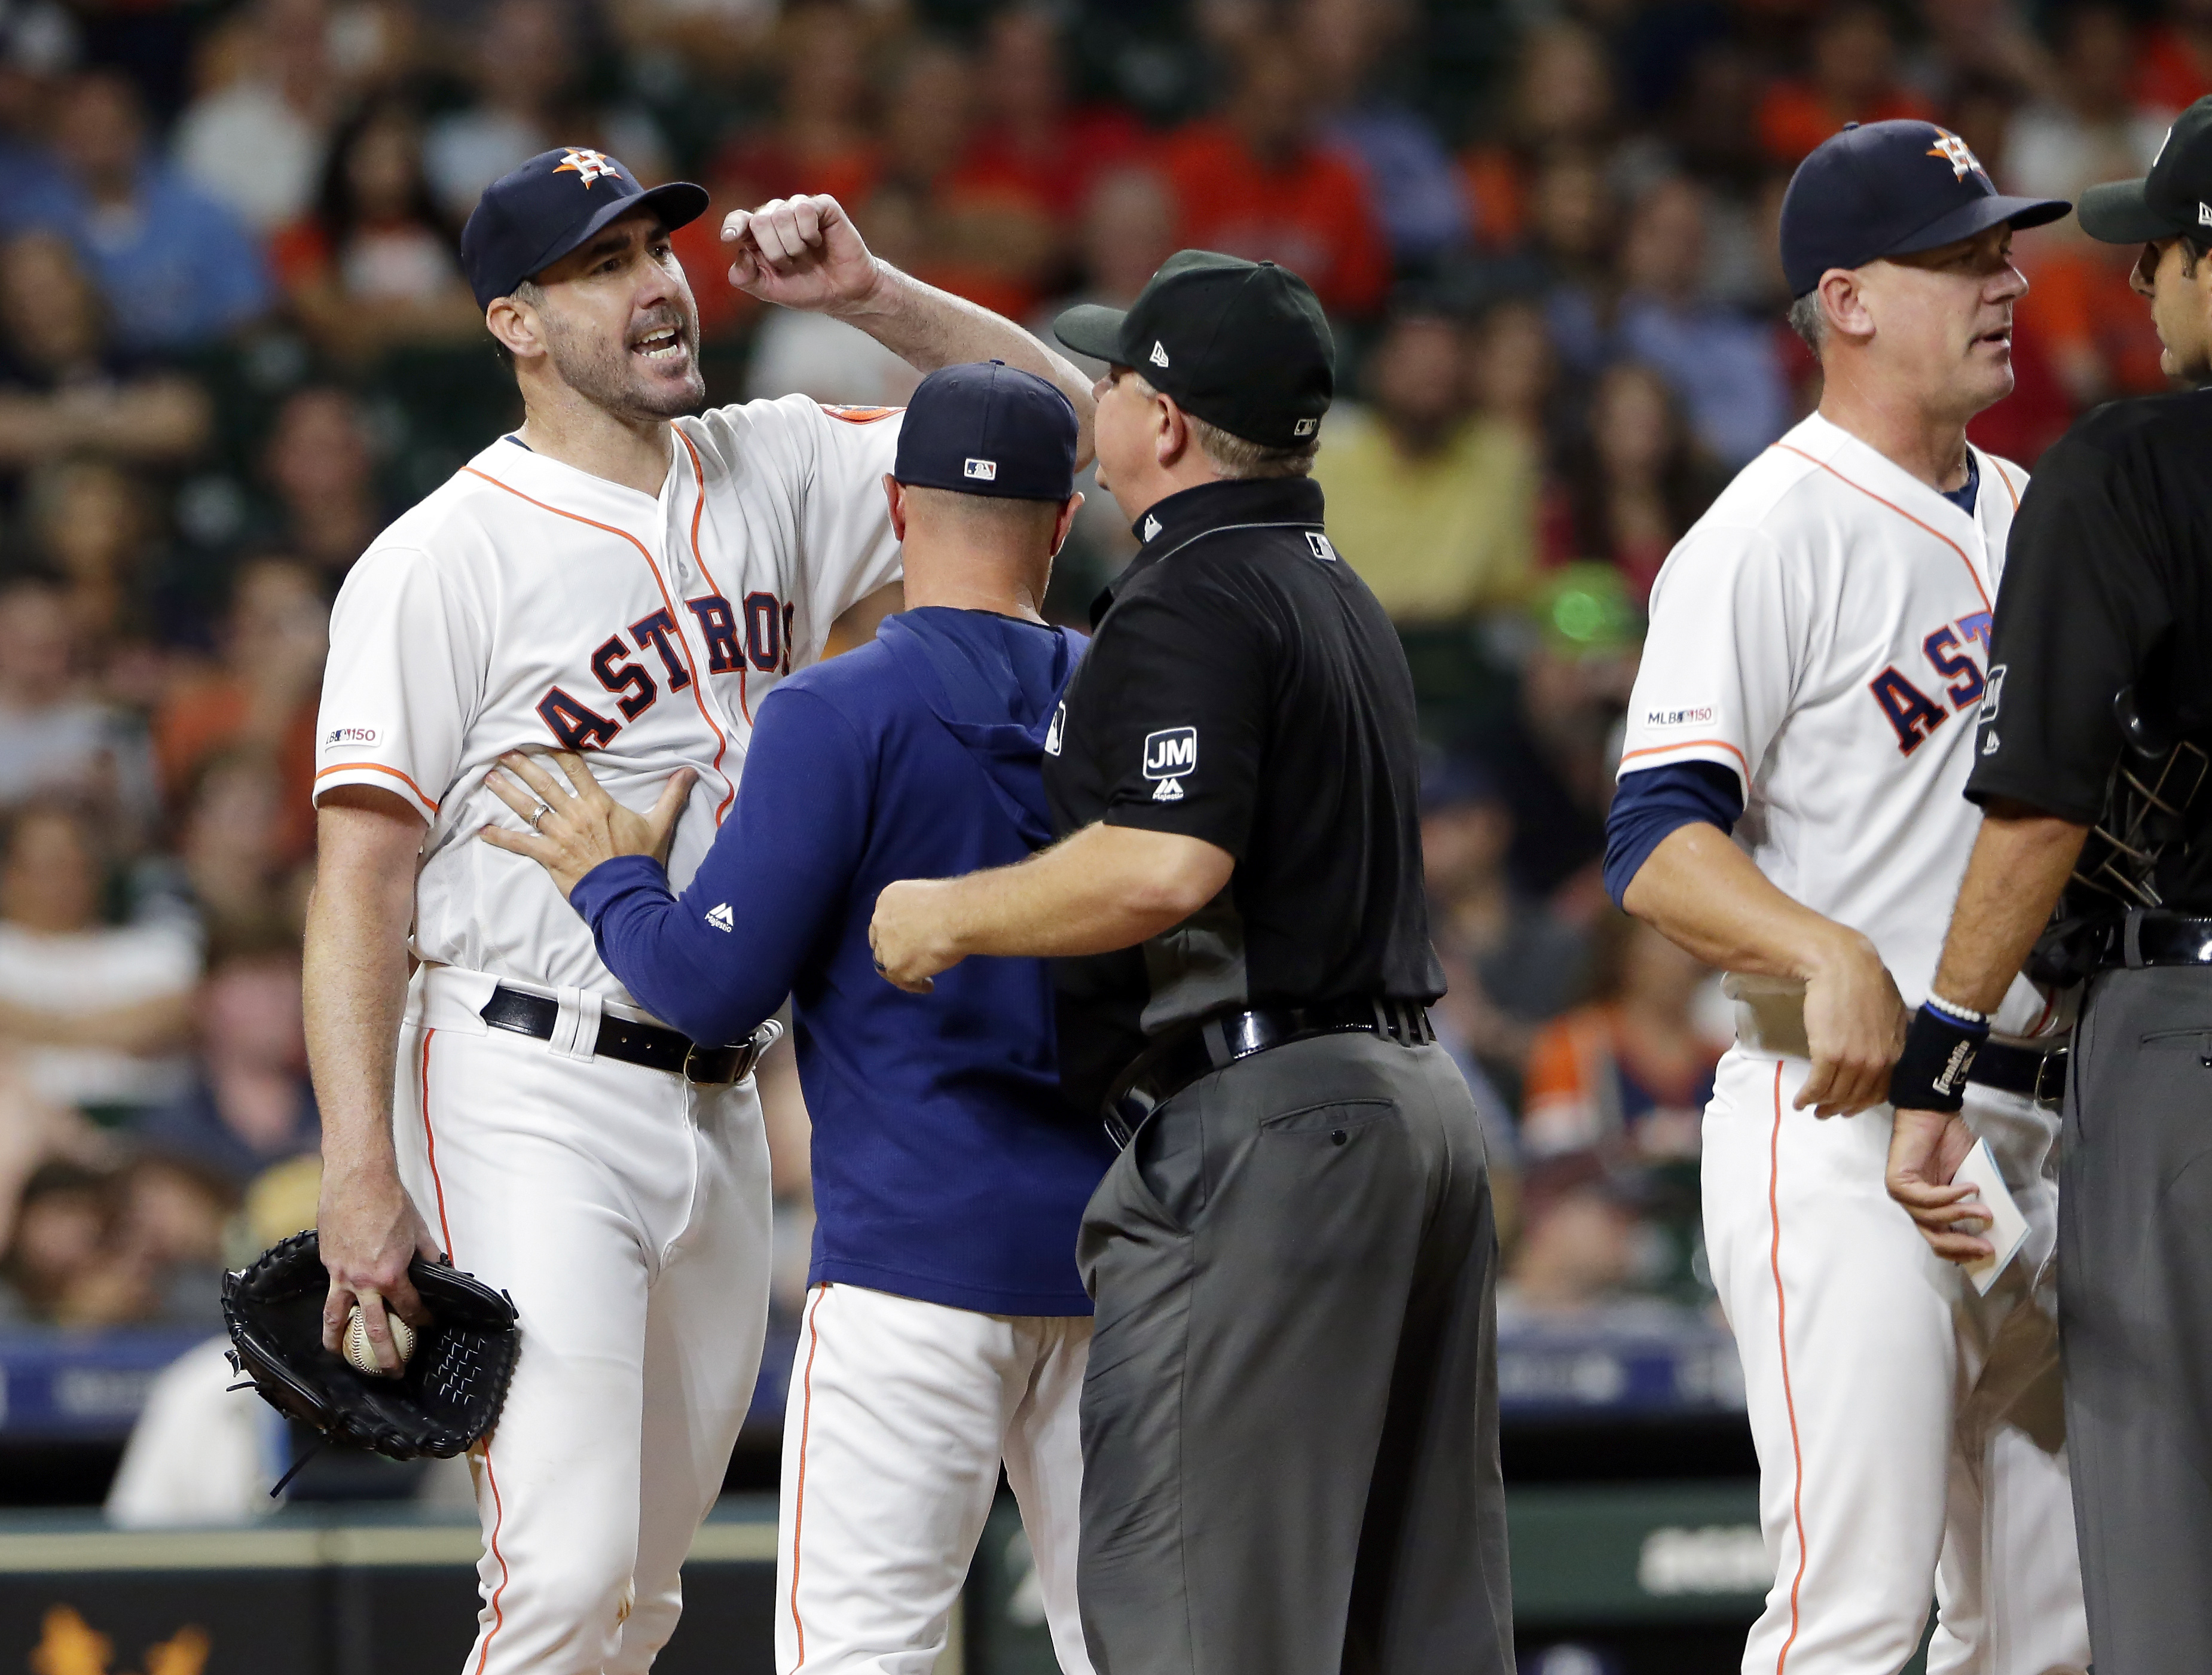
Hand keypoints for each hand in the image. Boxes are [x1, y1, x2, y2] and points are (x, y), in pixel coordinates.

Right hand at [318, 1160, 438, 1373]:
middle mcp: (364, 1282)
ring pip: (336, 1319)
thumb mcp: (419, 1232)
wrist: (358, 1179)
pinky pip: (330, 1293)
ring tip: (342, 1360)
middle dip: (385, 1356)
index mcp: (391, 1275)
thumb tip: (442, 1271)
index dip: (422, 1321)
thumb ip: (429, 1257)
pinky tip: (333, 1317)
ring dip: (339, 1344)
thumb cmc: (392, 1202)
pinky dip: (331, 1309)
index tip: (427, 1327)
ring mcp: (341, 1275)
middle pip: (374, 1330)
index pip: (410, 1309)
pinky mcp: (327, 1263)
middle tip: (393, 1373)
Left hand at [478, 751, 695, 898]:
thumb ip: (671, 795)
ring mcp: (560, 835)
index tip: (542, 740)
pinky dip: (500, 838)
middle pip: (545, 783)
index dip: (559, 752)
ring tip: (489, 778)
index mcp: (599, 803)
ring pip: (528, 808)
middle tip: (504, 752)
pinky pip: (520, 844)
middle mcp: (575, 814)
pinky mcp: (549, 856)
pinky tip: (482, 830)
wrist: (628, 893)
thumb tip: (690, 771)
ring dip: (507, 792)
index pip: (576, 769)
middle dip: (523, 766)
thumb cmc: (642, 859)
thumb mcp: (660, 824)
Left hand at [722, 195, 883, 315]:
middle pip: (760, 220)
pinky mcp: (823, 206)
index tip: (729, 237)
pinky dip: (809, 231)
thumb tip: (738, 252)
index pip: (739, 220)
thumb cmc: (807, 288)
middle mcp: (777, 217)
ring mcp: (799, 209)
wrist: (843, 294)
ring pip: (781, 214)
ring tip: (805, 255)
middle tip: (790, 265)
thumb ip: (746, 277)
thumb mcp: (769, 290)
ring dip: (793, 245)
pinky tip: (817, 242)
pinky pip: (804, 208)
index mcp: (760, 236)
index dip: (733, 225)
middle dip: (774, 251)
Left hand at [868, 878, 962, 993]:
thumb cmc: (954, 901)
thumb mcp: (928, 894)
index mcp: (887, 899)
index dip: (894, 932)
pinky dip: (916, 985)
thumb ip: (919, 909)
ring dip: (901, 970)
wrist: (957, 917)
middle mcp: (880, 921)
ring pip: (886, 964)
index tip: (907, 939)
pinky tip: (929, 986)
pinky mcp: (896, 967)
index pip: (885, 920)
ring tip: (920, 977)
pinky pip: (903, 982)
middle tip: (908, 958)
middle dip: (892, 950)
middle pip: (880, 941)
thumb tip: (930, 921)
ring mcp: (886, 947)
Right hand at [1795, 930, 1906, 1115]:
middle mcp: (1878, 1061)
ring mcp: (1855, 1060)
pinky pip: (1818, 1086)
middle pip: (1856, 1097)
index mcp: (1895, 1052)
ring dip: (1820, 1105)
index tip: (1847, 1107)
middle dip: (1838, 1109)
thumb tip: (1882, 1044)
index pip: (1879, 1091)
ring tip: (1808, 1106)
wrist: (1842, 965)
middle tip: (1825, 1113)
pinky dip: (1807, 1097)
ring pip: (1836, 1094)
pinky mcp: (1829, 1054)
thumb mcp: (1890, 1009)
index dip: (1860, 1103)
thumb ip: (1889, 1034)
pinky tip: (1799, 1100)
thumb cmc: (1863, 979)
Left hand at [1886, 1106, 1993, 1262]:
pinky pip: (1927, 1199)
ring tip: (1986, 1212)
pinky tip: (1970, 1189)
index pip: (1941, 1240)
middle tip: (1988, 1248)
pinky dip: (1950, 1197)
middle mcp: (1914, 1205)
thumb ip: (1976, 1200)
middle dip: (1963, 1247)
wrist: (1933, 1113)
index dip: (1962, 1252)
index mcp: (1931, 1207)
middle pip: (1934, 1239)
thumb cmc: (1949, 1142)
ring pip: (1932, 1220)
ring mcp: (1904, 1195)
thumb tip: (1994, 1225)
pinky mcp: (1898, 1183)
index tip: (1987, 1255)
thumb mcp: (1971, 1176)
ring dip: (1962, 1217)